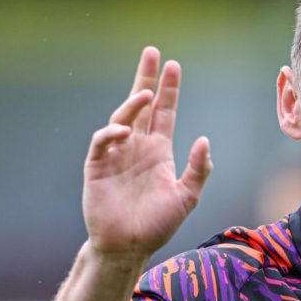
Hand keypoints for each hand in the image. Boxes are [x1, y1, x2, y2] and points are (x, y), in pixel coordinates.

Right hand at [83, 46, 211, 258]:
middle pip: (141, 105)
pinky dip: (110, 133)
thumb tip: (203, 140)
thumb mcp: (187, 196)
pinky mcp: (97, 167)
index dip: (168, 90)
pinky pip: (101, 143)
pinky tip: (122, 131)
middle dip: (146, 79)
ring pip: (122, 118)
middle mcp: (137, 147)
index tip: (173, 65)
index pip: (164, 112)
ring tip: (145, 92)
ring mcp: (116, 155)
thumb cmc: (158, 224)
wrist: (130, 247)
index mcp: (158, 151)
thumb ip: (198, 169)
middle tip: (152, 53)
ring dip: (132, 104)